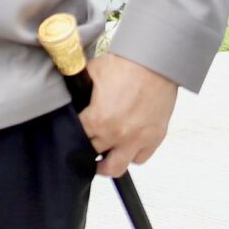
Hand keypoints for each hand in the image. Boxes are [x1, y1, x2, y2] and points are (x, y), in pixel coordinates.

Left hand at [78, 53, 180, 178]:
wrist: (156, 61)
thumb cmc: (126, 63)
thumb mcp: (93, 72)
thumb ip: (80, 89)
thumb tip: (72, 95)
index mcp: (97, 119)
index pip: (76, 138)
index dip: (73, 135)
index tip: (74, 135)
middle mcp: (116, 134)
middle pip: (92, 154)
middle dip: (87, 149)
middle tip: (87, 144)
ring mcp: (137, 140)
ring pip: (115, 168)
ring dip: (107, 164)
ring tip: (104, 156)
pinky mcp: (154, 138)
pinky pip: (139, 158)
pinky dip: (132, 155)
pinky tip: (128, 145)